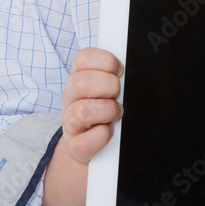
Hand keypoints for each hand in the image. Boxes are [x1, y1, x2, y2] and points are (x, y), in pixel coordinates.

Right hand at [61, 47, 123, 164]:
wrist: (99, 148)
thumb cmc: (108, 110)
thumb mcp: (111, 88)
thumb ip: (118, 75)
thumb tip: (134, 67)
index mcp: (79, 78)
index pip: (83, 58)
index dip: (106, 61)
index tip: (120, 70)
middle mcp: (70, 98)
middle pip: (81, 82)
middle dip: (109, 86)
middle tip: (118, 94)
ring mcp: (70, 123)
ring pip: (82, 111)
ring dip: (107, 110)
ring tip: (116, 113)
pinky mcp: (74, 148)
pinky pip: (82, 144)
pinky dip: (101, 137)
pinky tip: (109, 131)